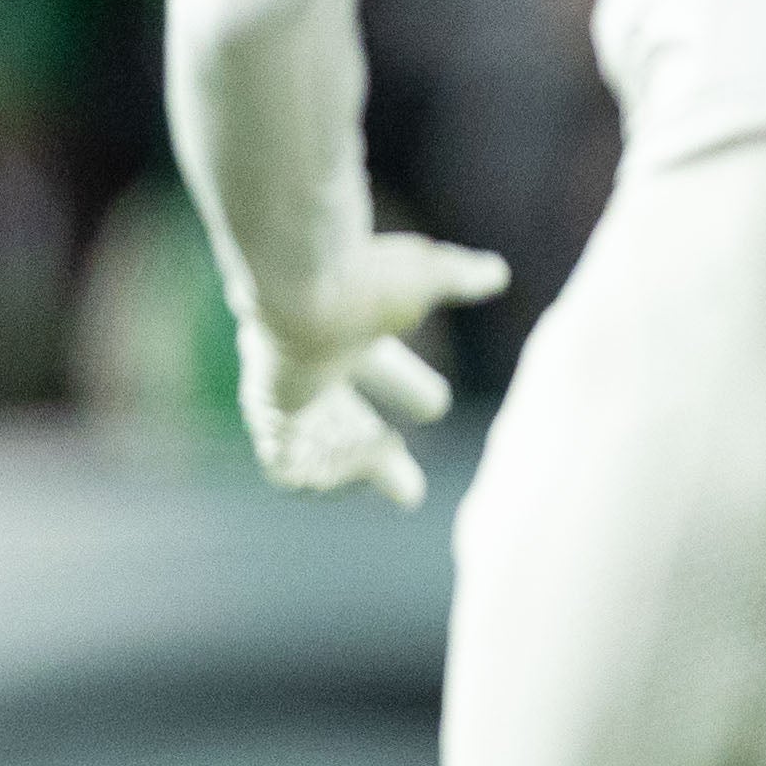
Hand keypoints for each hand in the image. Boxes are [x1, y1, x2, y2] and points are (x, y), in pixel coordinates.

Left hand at [236, 230, 512, 507]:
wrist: (305, 292)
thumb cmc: (366, 282)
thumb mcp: (428, 278)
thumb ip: (460, 277)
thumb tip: (495, 272)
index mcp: (343, 329)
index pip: (374, 362)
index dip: (406, 383)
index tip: (435, 405)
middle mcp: (309, 364)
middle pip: (340, 420)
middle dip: (375, 456)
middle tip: (410, 493)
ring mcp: (286, 392)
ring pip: (313, 447)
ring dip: (354, 465)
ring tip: (396, 469)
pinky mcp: (269, 416)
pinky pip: (286, 467)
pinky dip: (330, 473)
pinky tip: (369, 459)